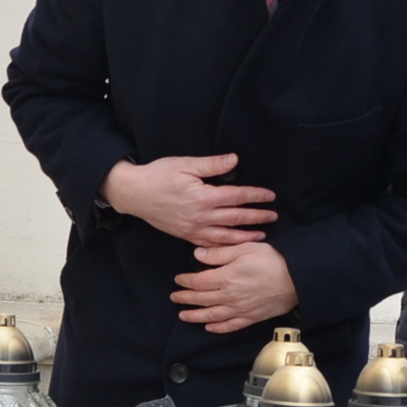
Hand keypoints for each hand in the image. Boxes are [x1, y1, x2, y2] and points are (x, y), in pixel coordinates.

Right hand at [103, 154, 276, 245]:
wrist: (134, 193)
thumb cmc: (159, 175)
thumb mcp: (186, 164)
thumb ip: (212, 165)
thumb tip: (234, 160)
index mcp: (204, 197)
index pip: (237, 197)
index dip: (256, 196)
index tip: (270, 196)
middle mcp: (201, 216)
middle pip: (236, 218)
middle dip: (257, 218)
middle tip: (273, 217)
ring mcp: (193, 229)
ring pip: (225, 236)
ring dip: (245, 236)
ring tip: (261, 236)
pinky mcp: (185, 235)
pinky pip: (209, 244)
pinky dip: (224, 247)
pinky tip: (233, 246)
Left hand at [172, 241, 297, 333]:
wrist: (297, 278)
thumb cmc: (272, 260)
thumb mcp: (244, 249)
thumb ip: (219, 253)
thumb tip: (198, 255)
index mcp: (226, 278)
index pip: (198, 282)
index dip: (185, 282)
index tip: (178, 280)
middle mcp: (230, 296)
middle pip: (201, 300)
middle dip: (185, 299)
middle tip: (175, 297)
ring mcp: (240, 309)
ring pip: (212, 316)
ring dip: (195, 316)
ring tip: (184, 316)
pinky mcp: (252, 317)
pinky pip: (231, 326)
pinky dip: (218, 328)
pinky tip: (210, 327)